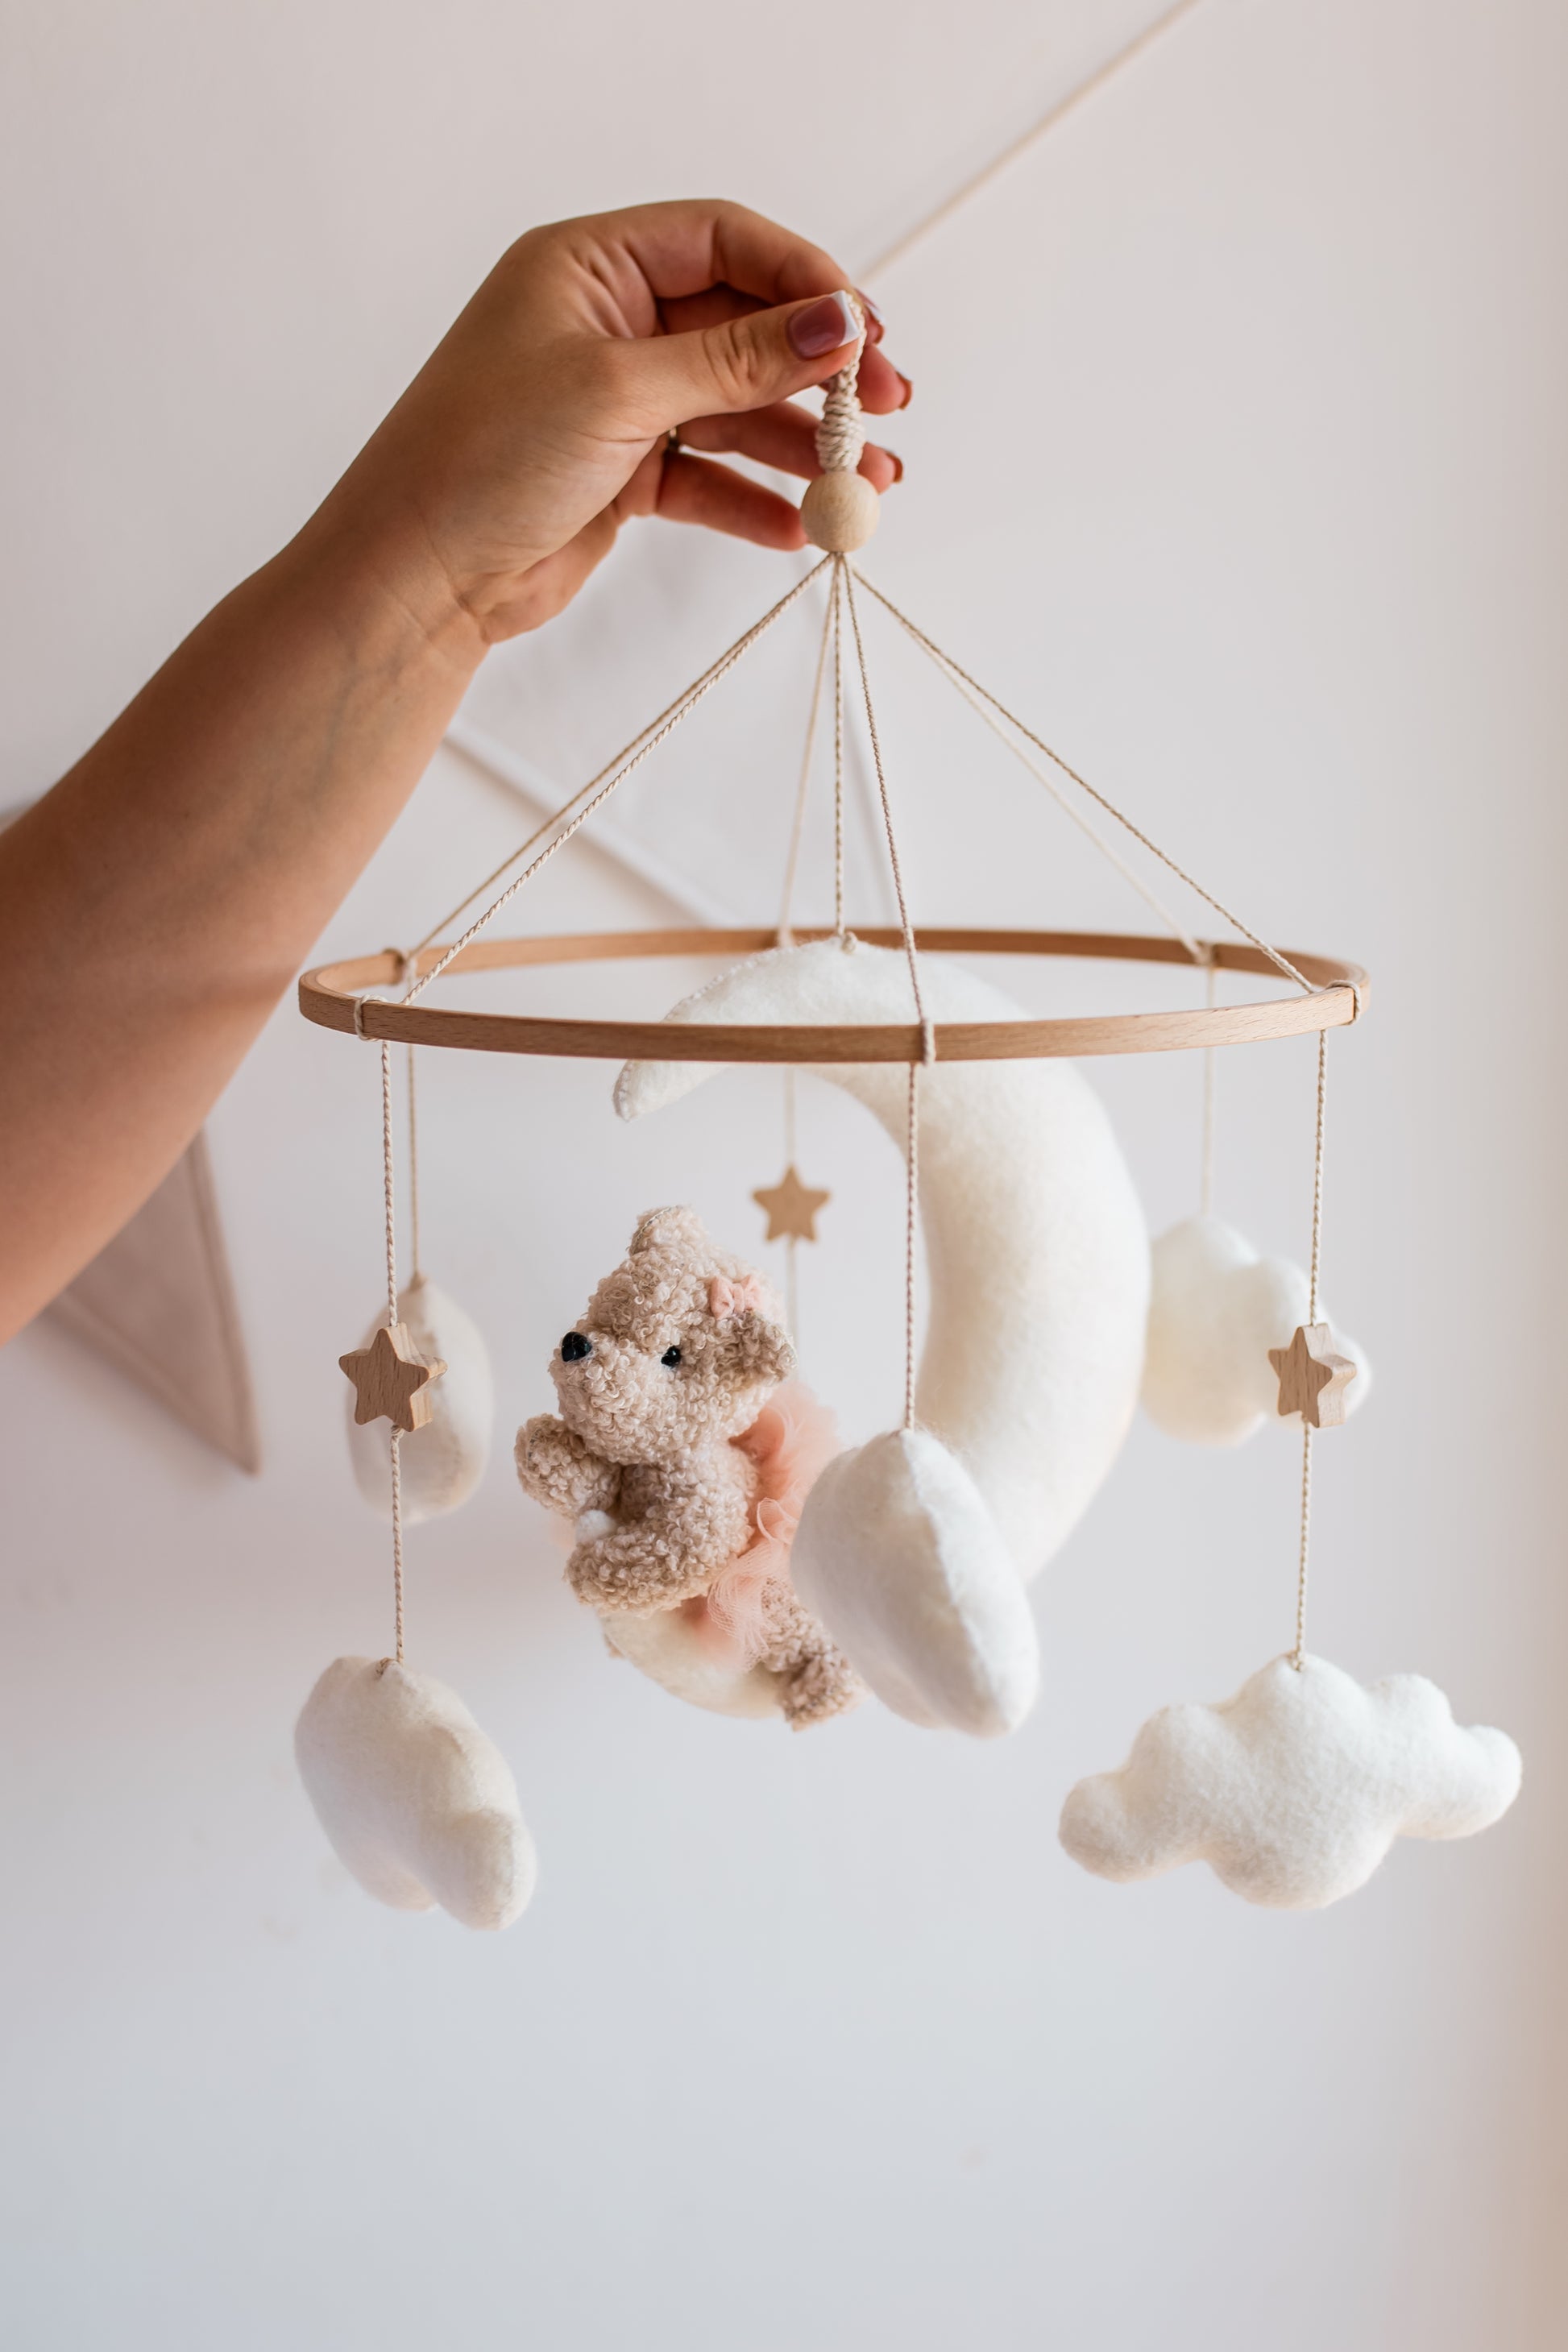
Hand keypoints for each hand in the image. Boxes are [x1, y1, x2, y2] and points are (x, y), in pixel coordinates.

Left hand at [318, 198, 908, 641]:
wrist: (415, 576)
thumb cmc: (480, 458)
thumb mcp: (619, 391)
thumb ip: (735, 359)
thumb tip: (834, 323)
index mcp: (590, 266)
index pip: (725, 244)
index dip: (804, 282)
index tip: (865, 330)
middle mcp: (606, 324)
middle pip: (743, 328)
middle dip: (819, 371)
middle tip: (888, 407)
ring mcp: (617, 400)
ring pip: (735, 409)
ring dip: (802, 445)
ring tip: (867, 487)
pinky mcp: (621, 474)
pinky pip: (709, 476)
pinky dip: (753, 500)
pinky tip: (798, 527)